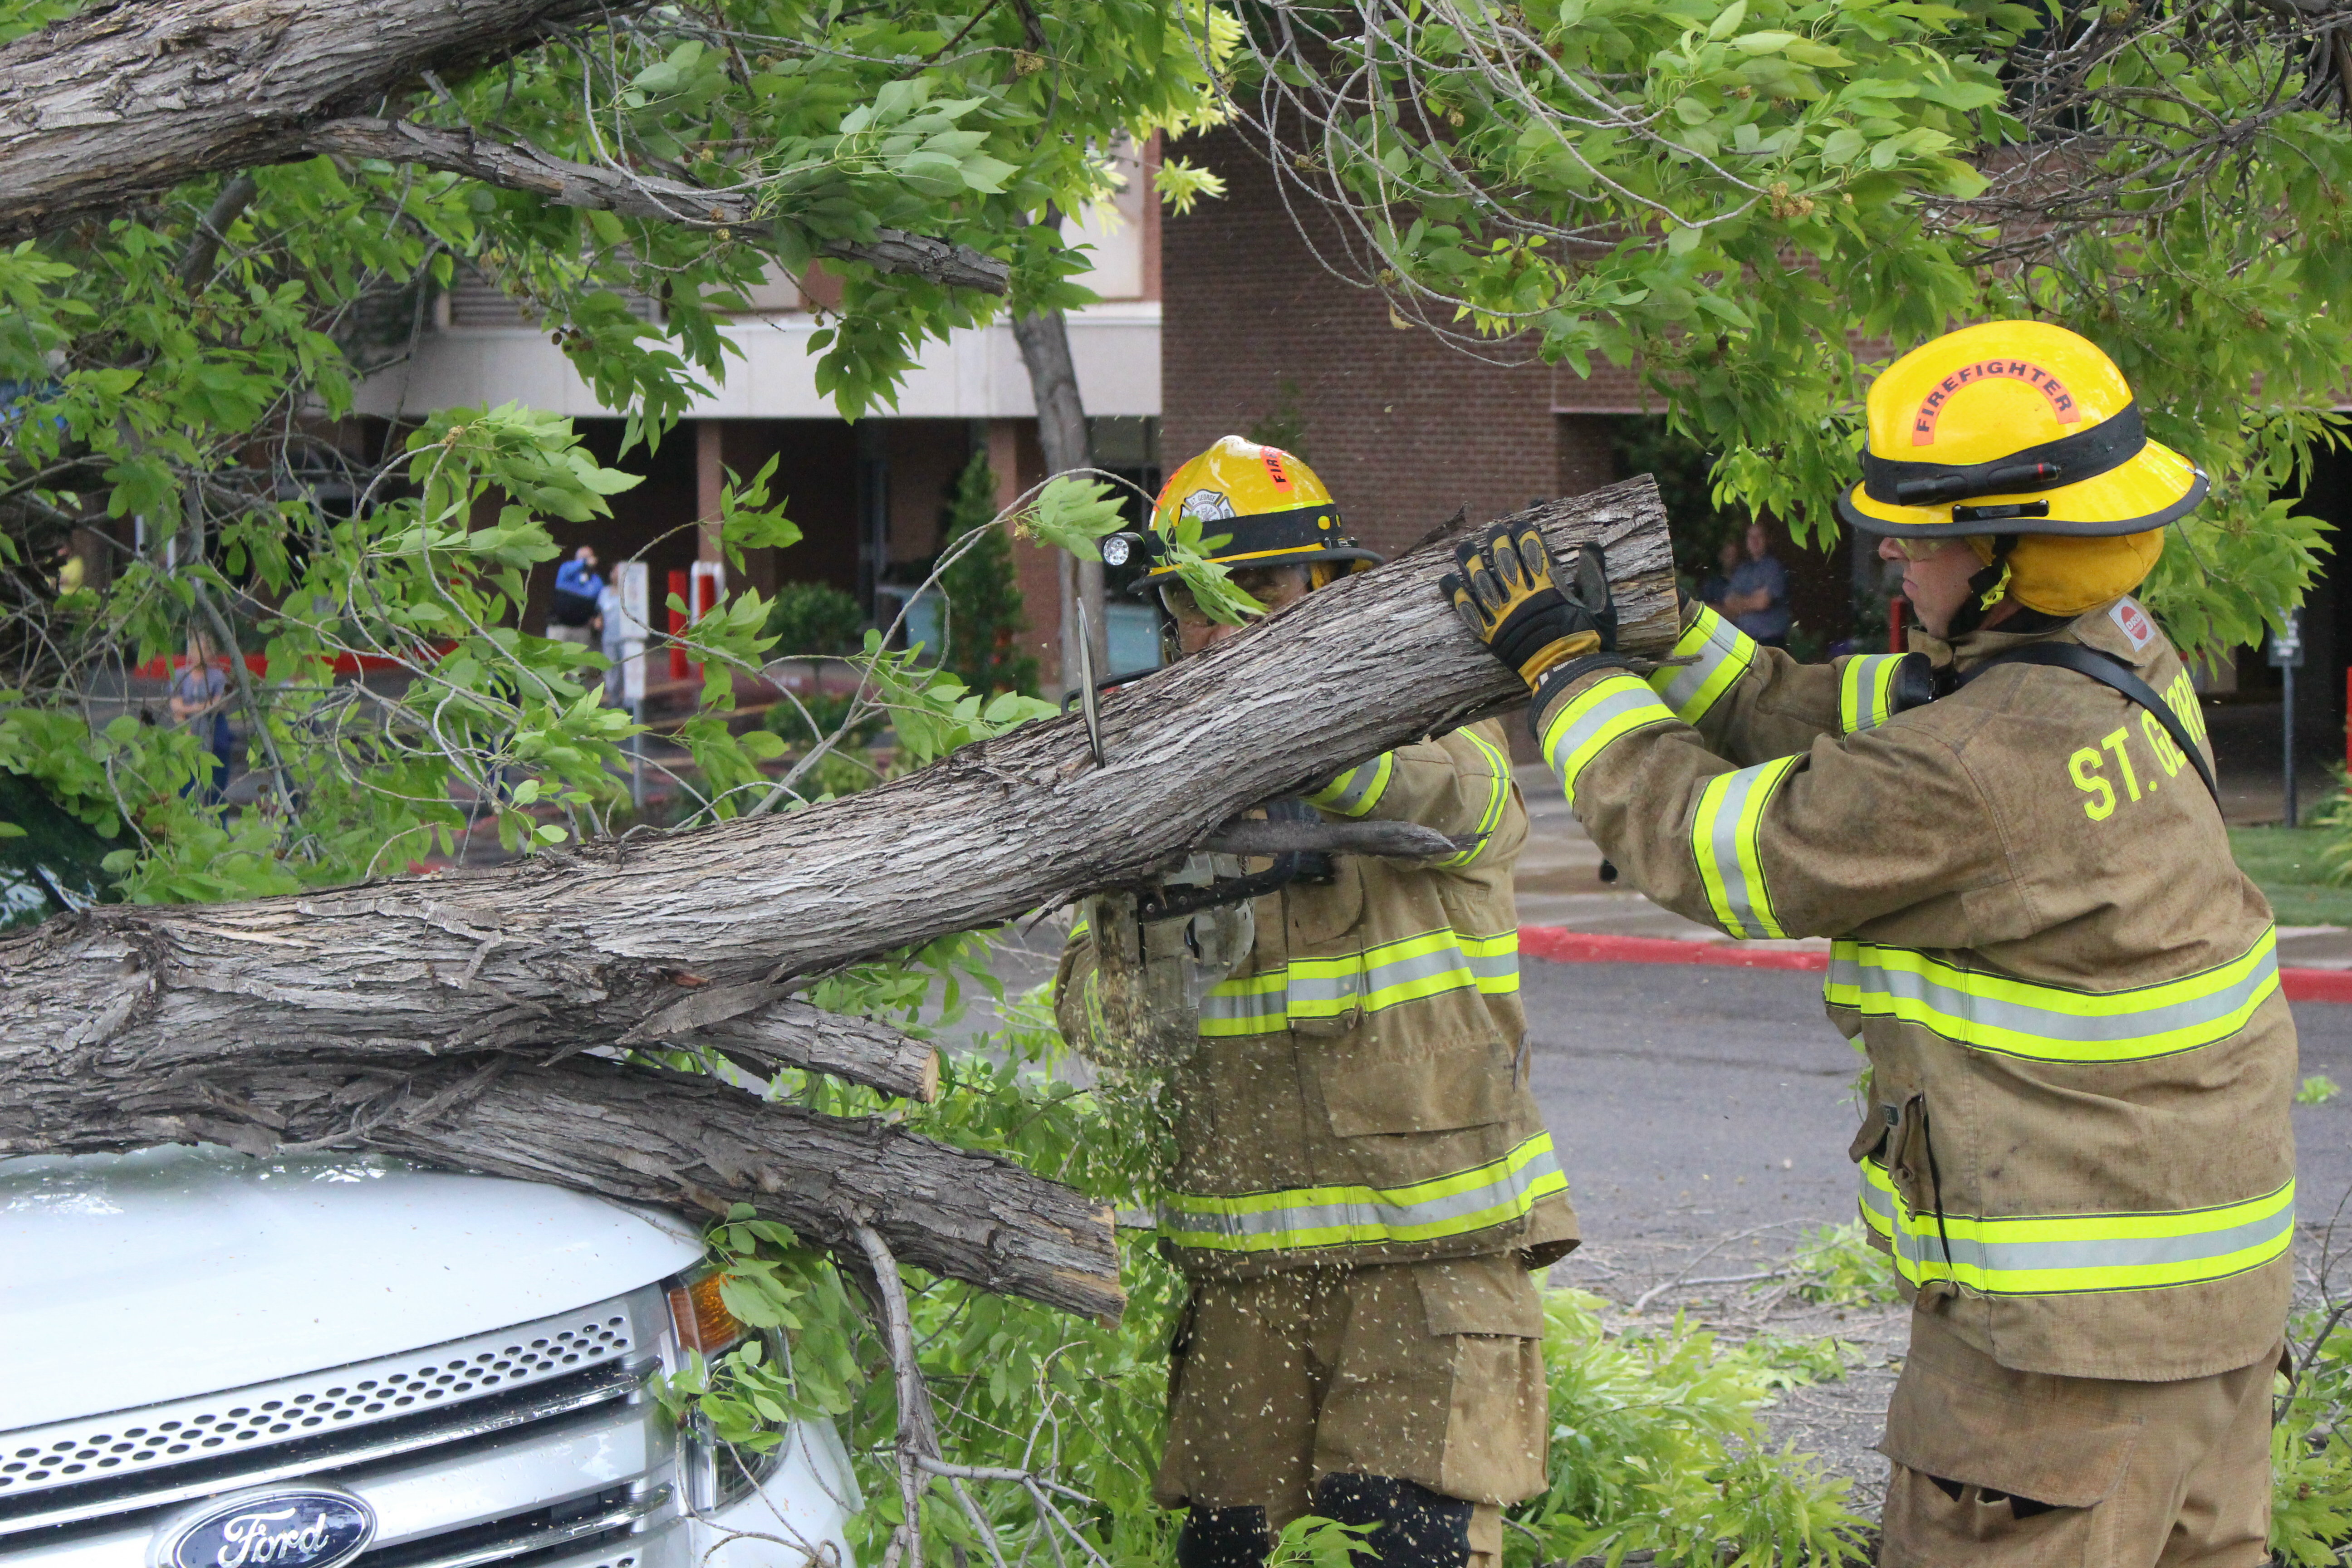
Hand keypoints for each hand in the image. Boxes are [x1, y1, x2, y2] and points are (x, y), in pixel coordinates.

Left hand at [1439, 521, 1616, 688]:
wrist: (1571, 678)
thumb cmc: (1591, 644)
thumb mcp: (1601, 607)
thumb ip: (1595, 574)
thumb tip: (1590, 545)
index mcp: (1550, 587)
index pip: (1533, 549)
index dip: (1526, 530)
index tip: (1521, 517)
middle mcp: (1523, 597)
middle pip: (1504, 559)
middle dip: (1498, 539)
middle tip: (1494, 527)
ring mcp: (1504, 616)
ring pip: (1481, 580)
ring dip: (1470, 561)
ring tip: (1462, 546)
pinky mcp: (1490, 636)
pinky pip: (1468, 611)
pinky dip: (1455, 595)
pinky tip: (1445, 580)